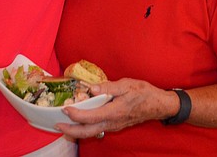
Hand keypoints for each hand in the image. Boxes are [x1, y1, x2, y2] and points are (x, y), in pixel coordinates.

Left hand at [55, 78, 173, 138]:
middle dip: (71, 129)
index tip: (65, 109)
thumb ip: (108, 87)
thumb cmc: (144, 92)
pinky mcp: (116, 125)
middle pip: (88, 131)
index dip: (75, 114)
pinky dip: (87, 128)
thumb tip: (90, 88)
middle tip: (58, 124)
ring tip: (66, 124)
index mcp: (114, 111)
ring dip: (78, 130)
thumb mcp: (127, 84)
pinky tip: (82, 121)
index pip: (90, 117)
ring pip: (92, 132)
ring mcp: (114, 126)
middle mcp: (113, 122)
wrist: (158, 104)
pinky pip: (98, 129)